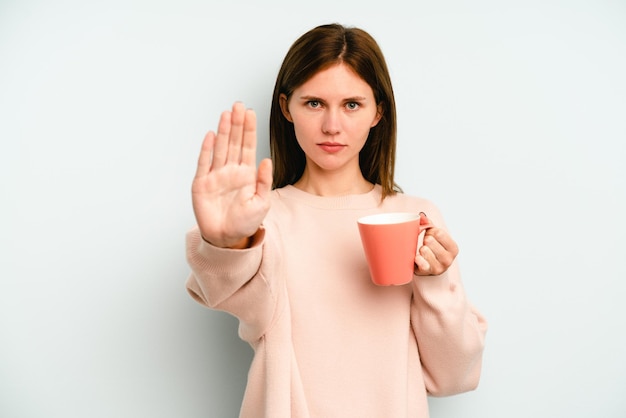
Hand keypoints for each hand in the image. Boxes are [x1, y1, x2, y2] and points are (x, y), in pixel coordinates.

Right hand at [192, 102, 272, 247]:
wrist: (227, 238)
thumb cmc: (246, 222)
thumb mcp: (261, 203)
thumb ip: (264, 181)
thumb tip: (267, 160)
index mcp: (246, 174)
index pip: (248, 146)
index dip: (249, 129)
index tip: (250, 113)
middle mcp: (231, 170)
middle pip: (234, 142)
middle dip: (236, 124)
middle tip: (238, 105)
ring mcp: (216, 175)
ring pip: (220, 148)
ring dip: (223, 131)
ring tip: (226, 114)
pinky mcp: (202, 183)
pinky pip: (204, 163)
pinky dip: (207, 150)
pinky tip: (211, 135)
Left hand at [414, 214, 458, 275]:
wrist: (428, 269)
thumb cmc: (432, 249)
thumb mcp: (434, 236)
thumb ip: (429, 224)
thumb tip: (422, 215)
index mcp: (453, 248)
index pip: (439, 232)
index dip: (430, 231)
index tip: (430, 235)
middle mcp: (449, 259)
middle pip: (430, 240)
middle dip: (425, 239)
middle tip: (425, 244)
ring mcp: (438, 267)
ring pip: (424, 250)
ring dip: (420, 249)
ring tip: (422, 252)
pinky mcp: (427, 272)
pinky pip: (420, 261)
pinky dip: (417, 258)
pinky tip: (417, 258)